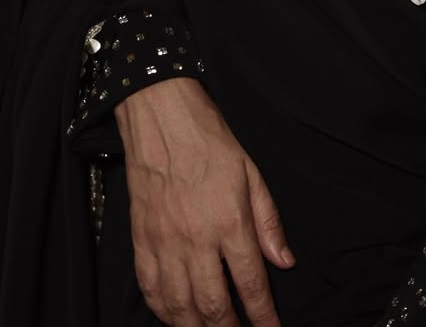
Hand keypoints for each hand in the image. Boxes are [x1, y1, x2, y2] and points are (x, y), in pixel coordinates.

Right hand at [115, 76, 293, 325]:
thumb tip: (284, 260)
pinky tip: (177, 318)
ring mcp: (165, 244)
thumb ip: (268, 222)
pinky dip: (165, 312)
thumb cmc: (210, 141)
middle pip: (213, 306)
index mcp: (229, 221)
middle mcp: (196, 240)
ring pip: (180, 307)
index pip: (250, 283)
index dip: (263, 315)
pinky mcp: (141, 242)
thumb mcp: (252, 174)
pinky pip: (151, 291)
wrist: (163, 118)